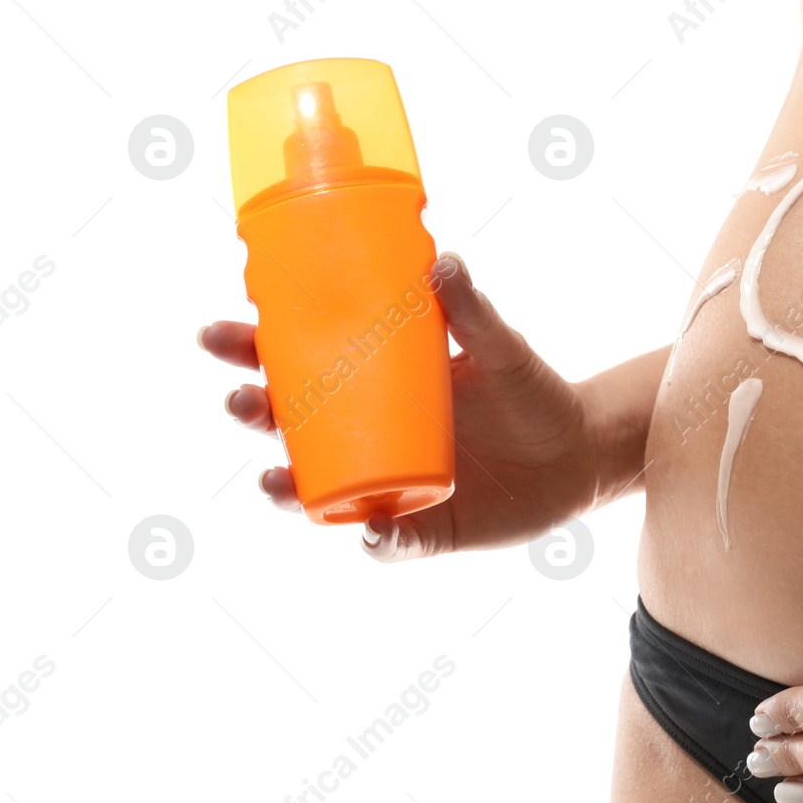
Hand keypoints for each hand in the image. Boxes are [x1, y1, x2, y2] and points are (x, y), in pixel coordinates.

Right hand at [201, 252, 614, 560]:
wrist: (580, 453)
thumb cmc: (532, 394)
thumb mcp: (500, 348)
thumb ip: (471, 311)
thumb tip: (441, 262)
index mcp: (373, 383)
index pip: (297, 364)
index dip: (252, 351)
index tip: (222, 332)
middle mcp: (368, 436)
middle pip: (290, 428)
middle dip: (253, 414)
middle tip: (239, 400)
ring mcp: (389, 483)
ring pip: (319, 491)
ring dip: (287, 487)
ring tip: (271, 478)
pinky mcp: (423, 529)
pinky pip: (386, 541)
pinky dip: (375, 540)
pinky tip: (368, 530)